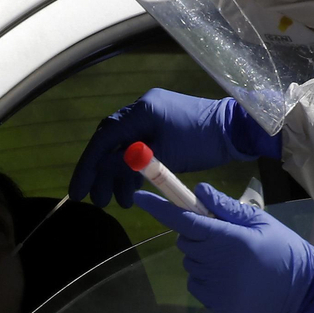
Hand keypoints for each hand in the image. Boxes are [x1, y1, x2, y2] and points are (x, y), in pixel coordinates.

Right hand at [68, 90, 281, 207]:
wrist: (235, 131)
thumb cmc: (202, 140)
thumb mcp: (166, 155)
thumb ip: (132, 162)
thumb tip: (102, 172)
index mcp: (141, 111)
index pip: (104, 138)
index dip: (88, 166)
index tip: (79, 191)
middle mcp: (141, 110)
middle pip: (110, 143)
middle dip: (101, 174)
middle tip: (98, 201)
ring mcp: (152, 118)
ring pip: (124, 149)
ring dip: (118, 176)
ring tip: (119, 202)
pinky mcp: (162, 128)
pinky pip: (138, 150)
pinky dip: (133, 170)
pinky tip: (132, 190)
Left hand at [134, 183, 313, 312]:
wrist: (301, 288)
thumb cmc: (281, 247)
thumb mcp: (258, 221)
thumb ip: (225, 207)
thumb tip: (197, 192)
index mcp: (228, 239)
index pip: (184, 220)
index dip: (158, 207)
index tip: (137, 195)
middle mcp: (217, 264)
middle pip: (185, 240)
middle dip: (196, 234)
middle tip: (223, 236)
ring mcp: (215, 287)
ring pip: (190, 262)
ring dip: (202, 256)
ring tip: (233, 259)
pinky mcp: (216, 305)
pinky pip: (196, 283)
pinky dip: (206, 277)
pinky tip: (231, 276)